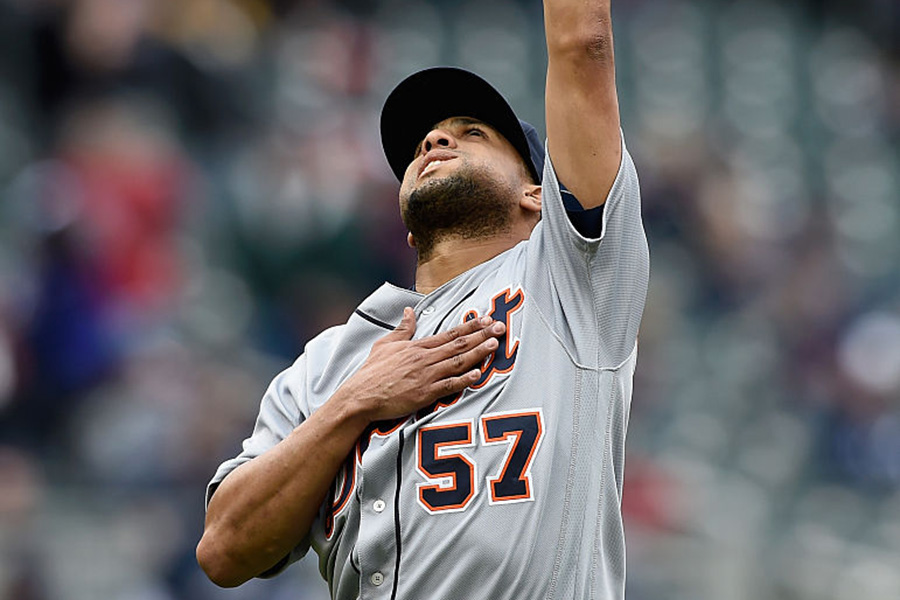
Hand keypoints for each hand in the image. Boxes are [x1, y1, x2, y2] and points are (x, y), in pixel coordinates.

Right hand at [335, 307, 504, 423]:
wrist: (361, 396)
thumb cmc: (372, 372)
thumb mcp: (385, 344)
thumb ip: (402, 328)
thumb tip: (410, 311)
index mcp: (417, 347)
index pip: (450, 334)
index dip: (471, 326)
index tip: (487, 319)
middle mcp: (425, 359)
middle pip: (459, 345)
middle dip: (482, 335)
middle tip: (501, 327)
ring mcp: (426, 376)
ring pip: (458, 362)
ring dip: (479, 353)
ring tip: (495, 345)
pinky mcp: (425, 394)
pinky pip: (449, 385)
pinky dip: (464, 379)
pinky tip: (478, 374)